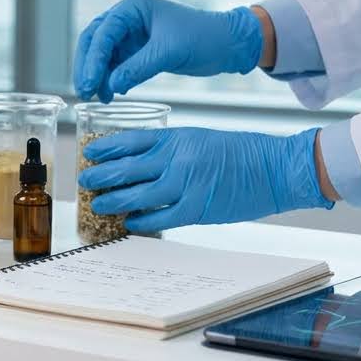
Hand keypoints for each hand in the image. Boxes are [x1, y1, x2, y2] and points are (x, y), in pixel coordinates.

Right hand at [73, 0, 265, 101]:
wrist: (227, 45)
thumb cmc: (204, 37)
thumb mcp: (169, 52)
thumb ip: (138, 68)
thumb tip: (110, 85)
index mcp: (133, 7)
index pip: (103, 32)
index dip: (93, 59)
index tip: (89, 82)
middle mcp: (127, 18)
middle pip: (94, 42)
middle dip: (87, 67)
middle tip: (85, 91)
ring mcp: (130, 35)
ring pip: (101, 56)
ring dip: (97, 76)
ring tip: (97, 98)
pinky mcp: (136, 51)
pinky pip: (114, 65)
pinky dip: (109, 80)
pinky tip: (110, 94)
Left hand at [78, 127, 332, 231]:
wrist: (276, 168)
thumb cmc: (240, 152)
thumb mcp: (199, 138)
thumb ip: (170, 148)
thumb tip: (139, 162)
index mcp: (177, 138)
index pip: (130, 141)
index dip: (105, 148)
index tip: (89, 153)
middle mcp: (176, 159)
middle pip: (125, 169)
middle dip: (100, 176)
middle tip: (85, 181)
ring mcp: (185, 185)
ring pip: (135, 195)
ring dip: (112, 201)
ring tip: (98, 204)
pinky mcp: (195, 209)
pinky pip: (158, 218)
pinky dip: (140, 221)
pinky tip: (130, 222)